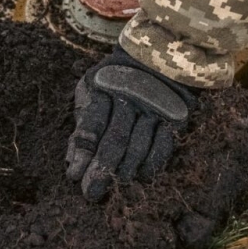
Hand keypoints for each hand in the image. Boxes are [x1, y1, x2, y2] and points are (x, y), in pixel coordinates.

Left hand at [66, 47, 198, 200]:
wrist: (157, 54)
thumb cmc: (114, 79)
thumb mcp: (91, 90)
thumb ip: (83, 124)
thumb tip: (73, 164)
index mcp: (103, 88)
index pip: (91, 124)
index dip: (82, 152)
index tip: (73, 176)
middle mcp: (130, 97)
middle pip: (115, 140)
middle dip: (101, 170)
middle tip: (91, 194)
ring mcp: (154, 107)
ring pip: (139, 146)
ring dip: (125, 170)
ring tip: (115, 187)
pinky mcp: (175, 116)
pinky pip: (163, 146)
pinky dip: (151, 164)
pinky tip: (140, 176)